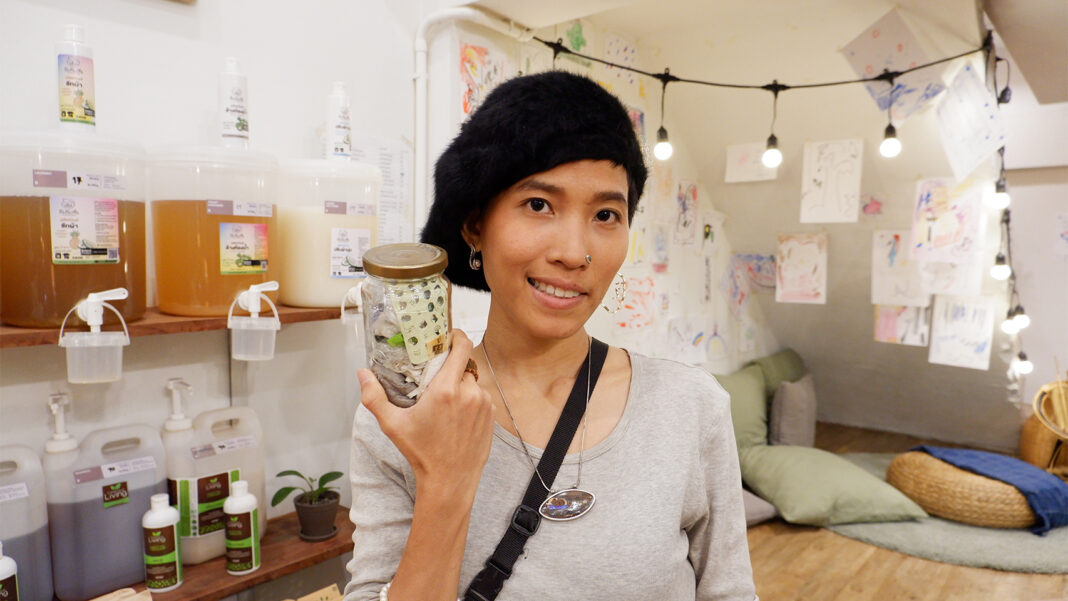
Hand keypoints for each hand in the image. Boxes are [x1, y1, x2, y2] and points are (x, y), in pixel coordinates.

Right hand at [358, 330, 494, 500]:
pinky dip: (470, 400)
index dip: (456, 336)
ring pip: (473, 382)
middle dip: (451, 367)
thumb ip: (374, 396)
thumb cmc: (421, 453)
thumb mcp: (393, 425)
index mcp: (447, 389)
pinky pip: (481, 397)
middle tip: (437, 375)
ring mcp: (484, 404)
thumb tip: (362, 373)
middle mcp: (470, 393)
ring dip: (461, 385)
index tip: (447, 336)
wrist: (449, 481)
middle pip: (464, 364)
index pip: (462, 346)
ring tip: (445, 402)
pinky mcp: (491, 416)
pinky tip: (456, 416)